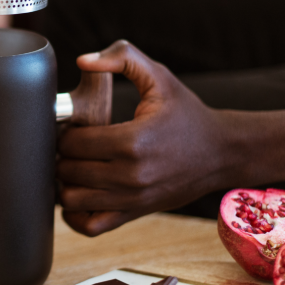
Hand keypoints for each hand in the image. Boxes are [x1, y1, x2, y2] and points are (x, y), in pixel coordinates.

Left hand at [58, 40, 231, 235]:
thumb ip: (121, 58)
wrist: (221, 152)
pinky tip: (82, 190)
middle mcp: (131, 176)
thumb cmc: (186, 114)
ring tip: (76, 164)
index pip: (72, 143)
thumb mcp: (159, 76)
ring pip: (71, 200)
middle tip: (72, 142)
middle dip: (62, 154)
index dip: (65, 131)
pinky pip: (89, 226)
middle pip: (67, 171)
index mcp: (132, 142)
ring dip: (66, 181)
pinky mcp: (134, 214)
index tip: (74, 124)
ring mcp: (131, 200)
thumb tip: (82, 60)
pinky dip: (76, 212)